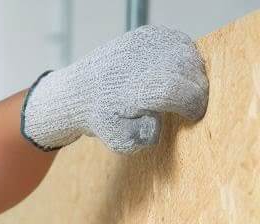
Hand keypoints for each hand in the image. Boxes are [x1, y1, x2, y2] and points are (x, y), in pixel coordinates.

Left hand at [22, 25, 207, 153]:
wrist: (80, 90)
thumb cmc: (102, 117)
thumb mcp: (119, 138)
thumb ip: (142, 137)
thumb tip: (159, 126)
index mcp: (137, 88)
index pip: (180, 92)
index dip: (194, 105)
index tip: (194, 116)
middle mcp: (144, 60)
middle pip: (189, 71)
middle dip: (196, 89)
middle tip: (191, 104)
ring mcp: (146, 42)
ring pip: (188, 53)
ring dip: (192, 72)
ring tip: (183, 90)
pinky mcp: (148, 32)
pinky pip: (179, 42)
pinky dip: (184, 57)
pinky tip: (174, 73)